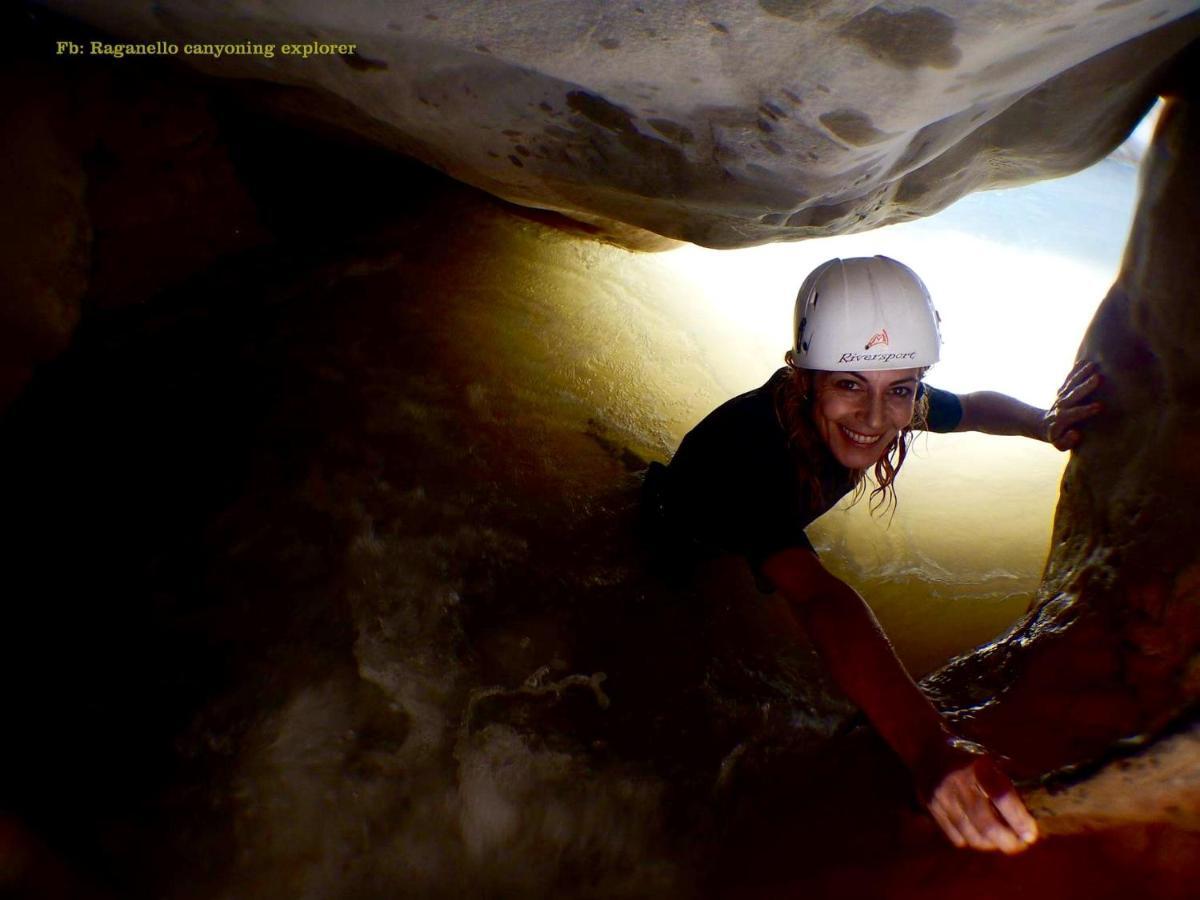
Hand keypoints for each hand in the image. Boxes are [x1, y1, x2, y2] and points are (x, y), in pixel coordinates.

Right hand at [915, 735, 1038, 853]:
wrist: (926, 745)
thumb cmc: (968, 752)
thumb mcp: (990, 755)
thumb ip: (1011, 776)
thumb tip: (1039, 804)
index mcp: (978, 766)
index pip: (1002, 796)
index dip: (1019, 819)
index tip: (1031, 834)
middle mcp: (958, 783)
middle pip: (987, 824)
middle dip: (1008, 841)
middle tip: (1022, 844)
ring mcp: (942, 797)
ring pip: (972, 835)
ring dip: (992, 844)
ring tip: (1004, 842)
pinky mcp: (931, 808)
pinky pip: (956, 837)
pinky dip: (971, 840)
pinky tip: (980, 834)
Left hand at [1044, 360, 1102, 449]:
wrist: (1041, 425)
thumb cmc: (1056, 436)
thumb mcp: (1059, 444)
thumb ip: (1066, 442)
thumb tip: (1076, 433)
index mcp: (1061, 420)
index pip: (1072, 414)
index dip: (1085, 411)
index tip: (1100, 406)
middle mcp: (1060, 406)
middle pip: (1071, 396)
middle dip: (1084, 388)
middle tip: (1098, 378)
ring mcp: (1061, 397)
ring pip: (1070, 385)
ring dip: (1081, 375)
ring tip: (1093, 366)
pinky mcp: (1062, 391)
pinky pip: (1068, 379)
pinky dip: (1075, 371)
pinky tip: (1084, 361)